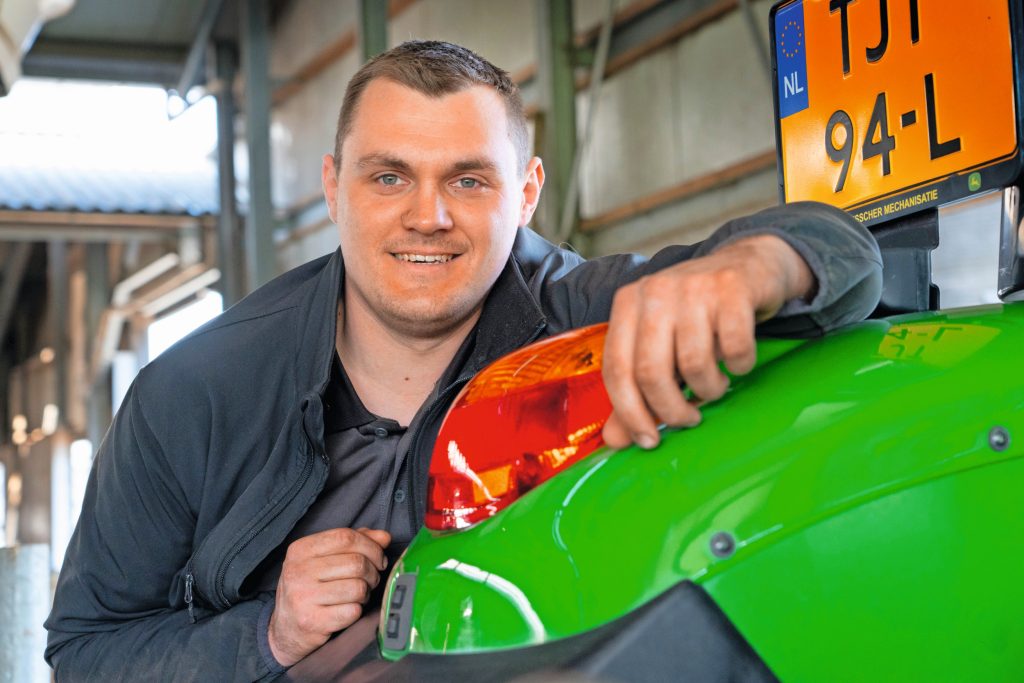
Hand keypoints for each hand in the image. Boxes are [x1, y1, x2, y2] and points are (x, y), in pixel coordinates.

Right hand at [268, 527, 390, 666]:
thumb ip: (354, 543)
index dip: (371, 546)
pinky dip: (357, 611)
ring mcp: (303, 597)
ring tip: (357, 596)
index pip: (346, 537)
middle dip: (372, 572)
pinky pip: (353, 611)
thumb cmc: (310, 589)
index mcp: (300, 550)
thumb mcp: (323, 559)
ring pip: (358, 587)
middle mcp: (298, 571)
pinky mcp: (312, 622)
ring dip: (365, 593)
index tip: (379, 558)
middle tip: (370, 580)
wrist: (285, 630)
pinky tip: (347, 611)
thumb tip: (384, 537)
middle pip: (356, 562)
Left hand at [601, 235, 813, 448]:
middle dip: (671, 409)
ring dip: (709, 389)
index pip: (616, 369)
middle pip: (651, 371)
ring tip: (715, 384)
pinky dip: (739, 365)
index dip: (630, 413)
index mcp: (627, 304)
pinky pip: (735, 347)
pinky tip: (738, 361)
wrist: (748, 264)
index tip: (649, 440)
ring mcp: (694, 286)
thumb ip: (636, 392)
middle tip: (688, 419)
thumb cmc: (697, 315)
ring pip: (694, 363)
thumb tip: (615, 441)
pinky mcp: (733, 289)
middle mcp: (655, 290)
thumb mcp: (660, 347)